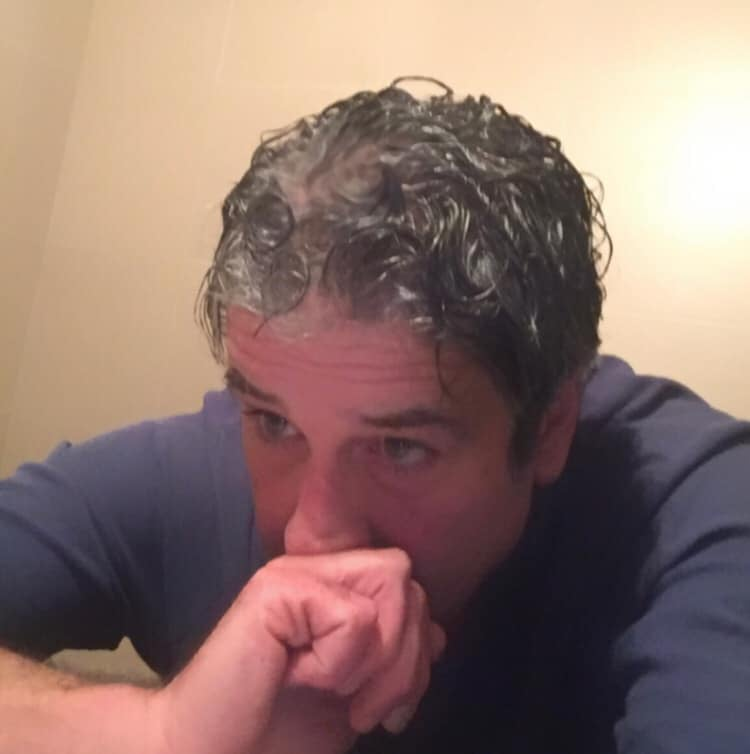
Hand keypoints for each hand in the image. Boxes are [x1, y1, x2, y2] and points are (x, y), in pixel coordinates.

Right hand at [153, 548, 445, 753]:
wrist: (209, 753)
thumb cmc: (279, 730)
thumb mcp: (357, 692)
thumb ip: (392, 656)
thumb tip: (438, 634)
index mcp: (333, 586)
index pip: (407, 584)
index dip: (416, 645)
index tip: (390, 706)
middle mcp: (315, 569)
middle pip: (406, 579)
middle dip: (405, 660)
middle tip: (364, 708)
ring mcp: (294, 573)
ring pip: (392, 586)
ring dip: (377, 662)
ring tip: (337, 695)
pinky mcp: (276, 590)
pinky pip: (353, 619)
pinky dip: (340, 666)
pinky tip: (301, 680)